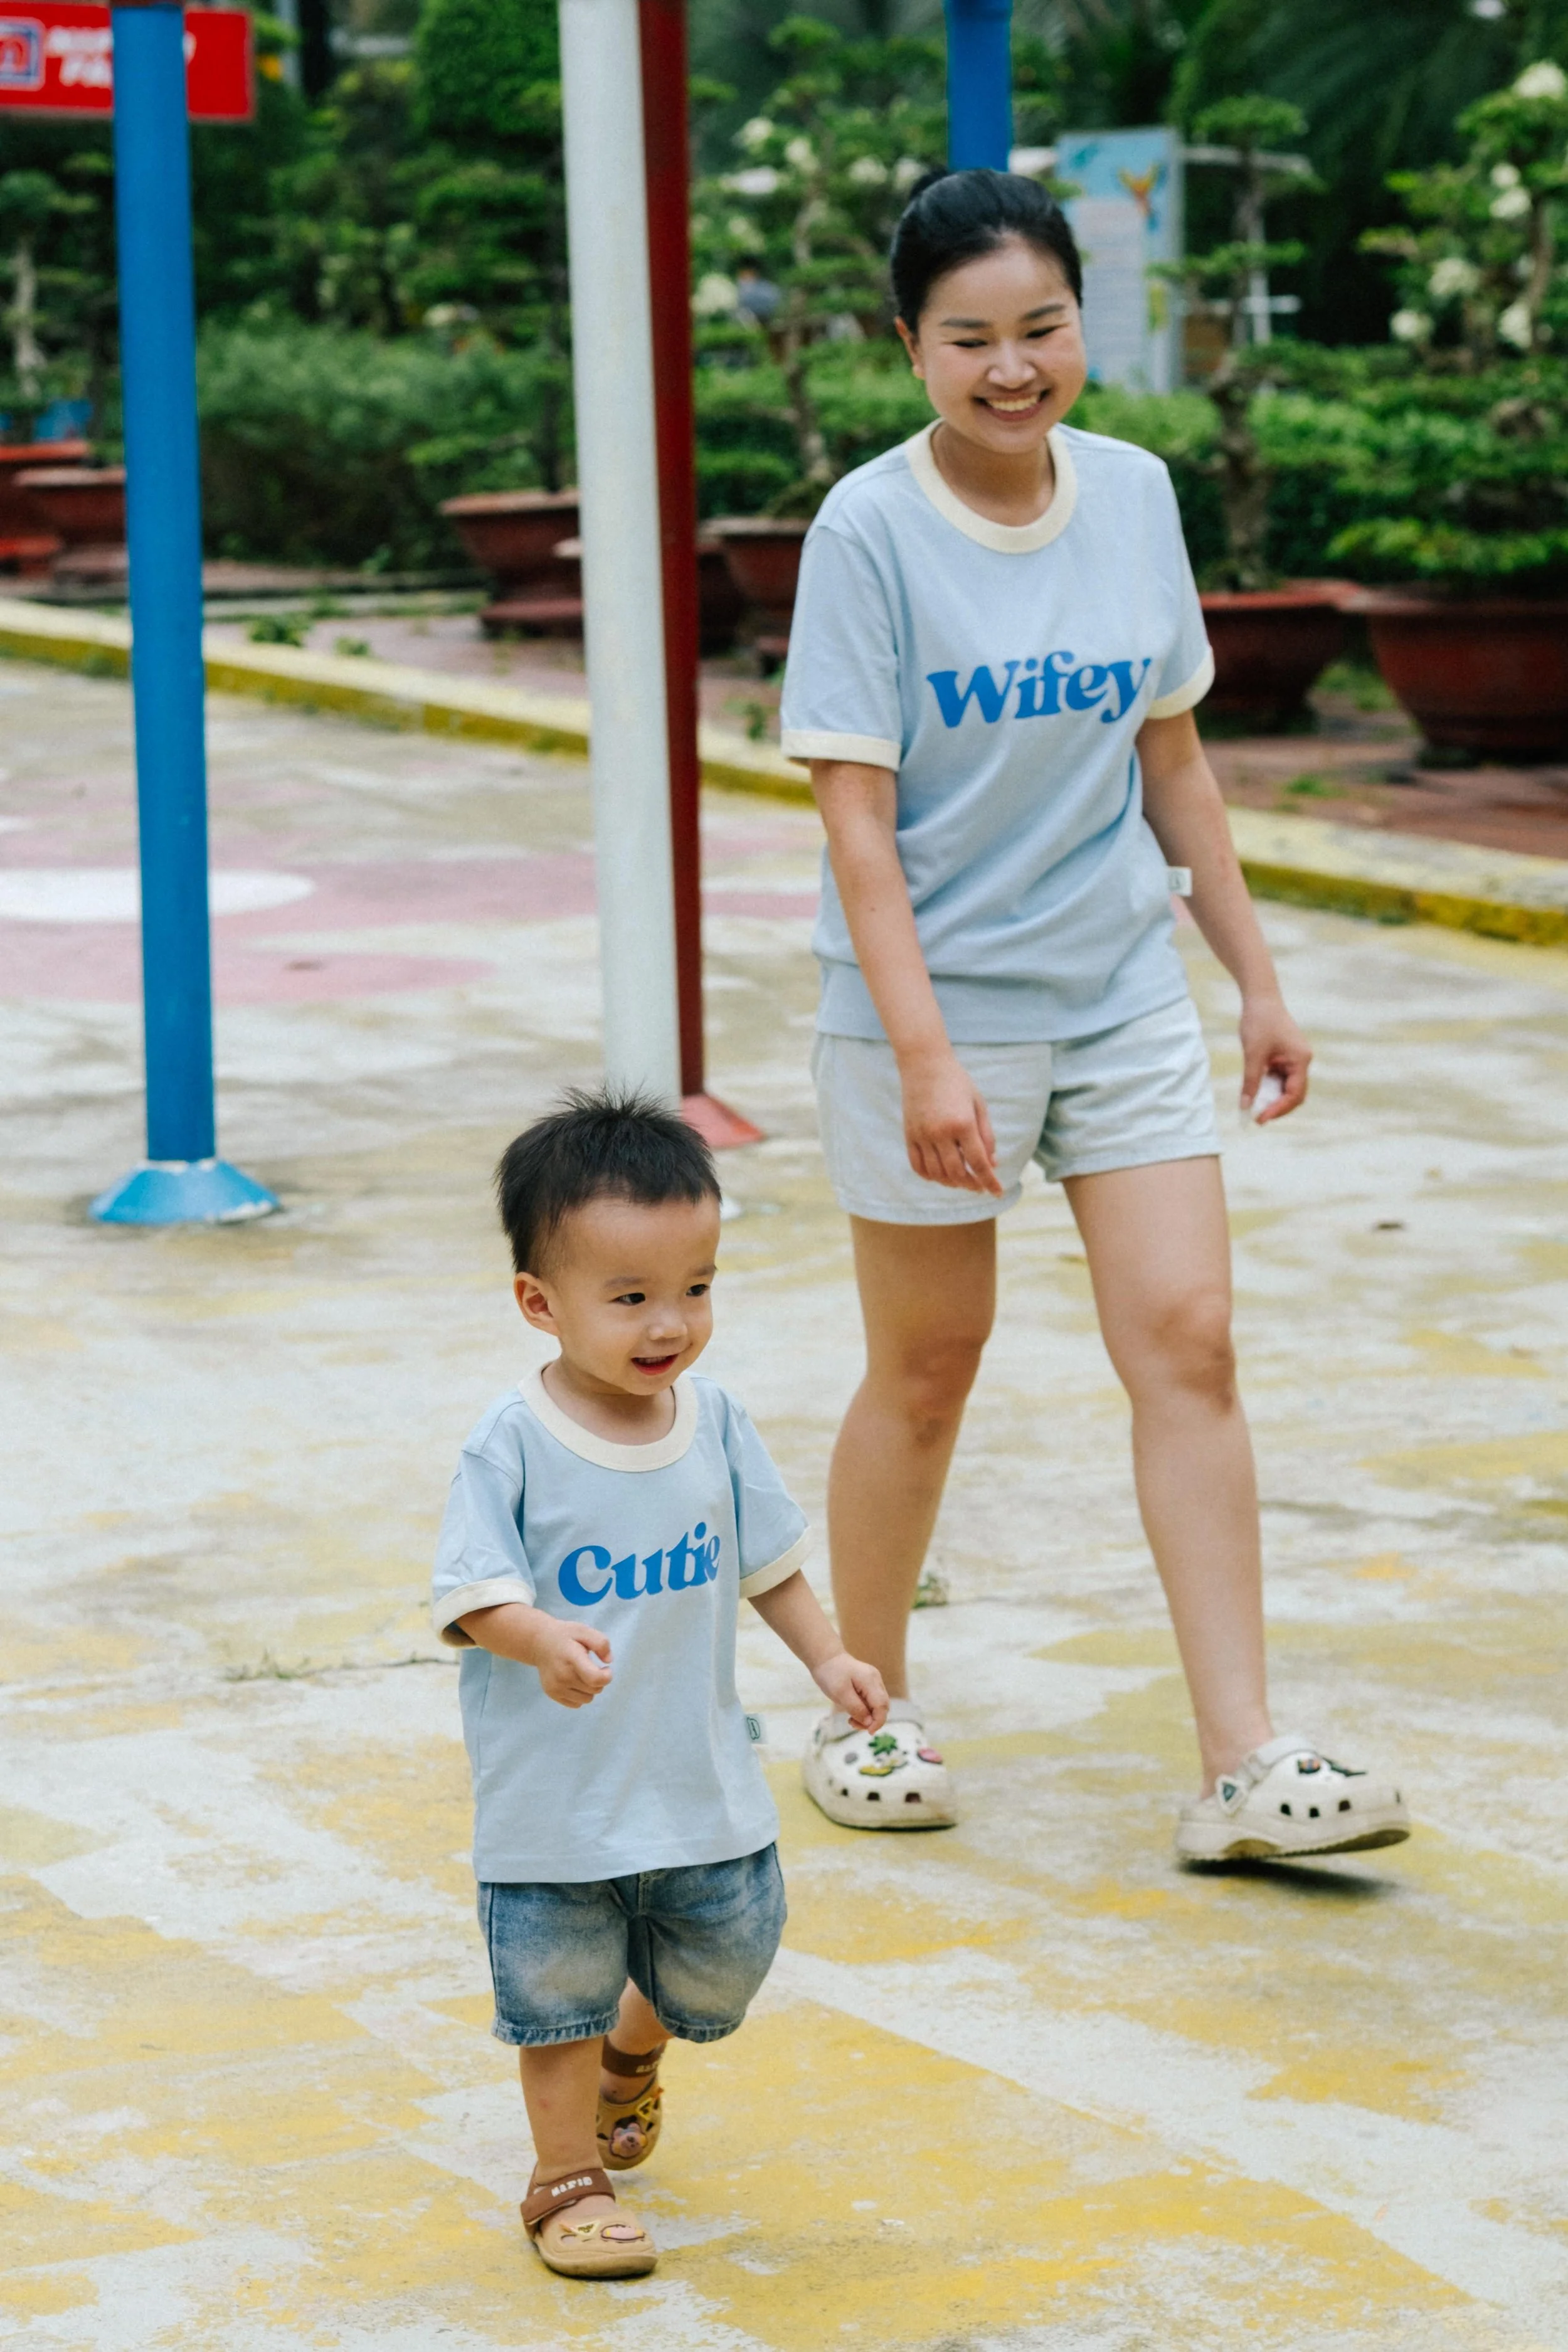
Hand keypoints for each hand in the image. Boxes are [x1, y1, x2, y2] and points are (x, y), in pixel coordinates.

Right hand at [531, 1618, 612, 1708]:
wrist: (539, 1643)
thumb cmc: (565, 1636)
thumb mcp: (584, 1631)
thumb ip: (601, 1643)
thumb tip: (608, 1661)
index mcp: (572, 1658)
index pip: (595, 1678)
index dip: (606, 1676)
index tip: (605, 1668)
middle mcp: (562, 1676)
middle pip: (595, 1689)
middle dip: (598, 1680)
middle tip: (591, 1667)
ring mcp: (556, 1687)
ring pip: (587, 1699)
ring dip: (590, 1689)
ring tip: (581, 1674)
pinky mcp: (552, 1694)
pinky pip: (577, 1704)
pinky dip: (579, 1695)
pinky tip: (573, 1681)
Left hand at [812, 1650, 888, 1731]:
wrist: (825, 1658)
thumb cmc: (830, 1674)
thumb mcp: (840, 1693)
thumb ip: (856, 1708)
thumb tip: (869, 1723)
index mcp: (870, 1680)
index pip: (882, 1705)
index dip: (878, 1721)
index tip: (869, 1732)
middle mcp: (875, 1680)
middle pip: (882, 1706)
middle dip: (872, 1720)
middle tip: (853, 1724)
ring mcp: (873, 1682)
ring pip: (877, 1705)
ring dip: (867, 1717)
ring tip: (851, 1720)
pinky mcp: (867, 1684)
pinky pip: (871, 1701)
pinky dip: (864, 1711)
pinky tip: (852, 1713)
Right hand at [898, 1047, 1001, 1192]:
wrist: (924, 1065)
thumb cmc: (957, 1083)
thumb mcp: (979, 1105)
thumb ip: (987, 1135)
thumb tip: (992, 1163)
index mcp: (962, 1124)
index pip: (978, 1162)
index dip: (989, 1181)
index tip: (997, 1192)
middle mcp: (940, 1133)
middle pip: (957, 1173)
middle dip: (972, 1184)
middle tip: (980, 1186)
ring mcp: (922, 1136)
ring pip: (937, 1174)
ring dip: (952, 1183)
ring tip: (962, 1181)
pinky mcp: (909, 1136)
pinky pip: (918, 1166)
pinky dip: (930, 1177)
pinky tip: (941, 1176)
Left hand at [1239, 991, 1310, 1121]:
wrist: (1260, 998)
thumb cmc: (1259, 1022)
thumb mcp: (1253, 1055)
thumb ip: (1250, 1082)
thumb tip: (1245, 1106)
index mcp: (1301, 1060)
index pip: (1294, 1094)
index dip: (1278, 1109)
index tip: (1260, 1118)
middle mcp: (1302, 1061)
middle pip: (1294, 1094)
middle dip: (1277, 1106)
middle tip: (1257, 1117)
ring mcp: (1295, 1059)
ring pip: (1286, 1087)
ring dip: (1271, 1097)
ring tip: (1253, 1105)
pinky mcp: (1285, 1056)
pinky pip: (1280, 1078)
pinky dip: (1269, 1086)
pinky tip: (1255, 1090)